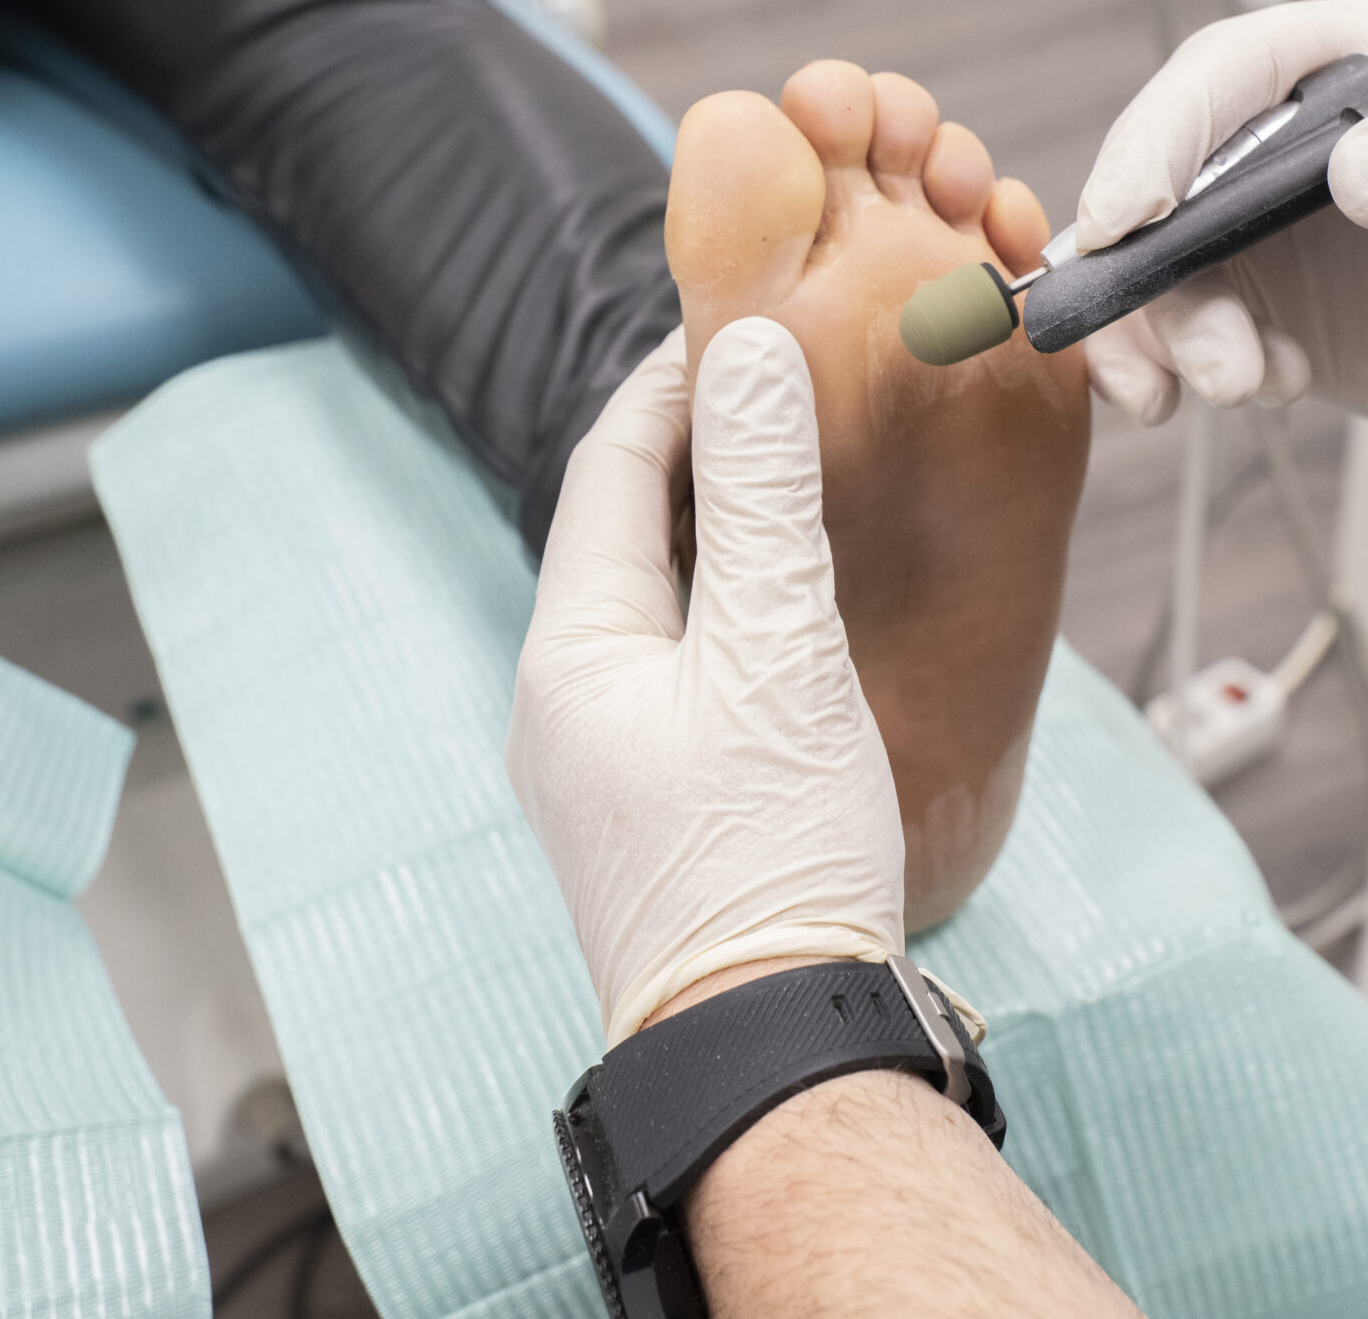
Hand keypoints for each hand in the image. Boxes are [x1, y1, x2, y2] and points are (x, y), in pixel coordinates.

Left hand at [504, 320, 905, 1042]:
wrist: (773, 1048)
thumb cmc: (771, 859)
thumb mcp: (777, 654)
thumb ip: (761, 498)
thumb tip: (748, 352)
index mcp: (569, 651)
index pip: (606, 467)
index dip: (672, 381)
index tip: (744, 319)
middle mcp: (564, 702)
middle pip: (623, 530)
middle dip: (697, 449)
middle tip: (787, 383)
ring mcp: (603, 762)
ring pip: (657, 601)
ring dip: (718, 528)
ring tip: (802, 474)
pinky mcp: (654, 808)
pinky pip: (683, 667)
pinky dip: (732, 607)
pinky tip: (799, 606)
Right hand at [1077, 0, 1367, 448]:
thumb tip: (1361, 172)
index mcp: (1355, 64)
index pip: (1225, 73)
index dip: (1162, 136)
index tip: (1137, 217)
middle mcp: (1288, 136)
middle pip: (1162, 172)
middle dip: (1150, 265)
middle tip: (1194, 352)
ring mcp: (1263, 223)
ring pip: (1154, 263)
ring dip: (1168, 333)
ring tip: (1244, 386)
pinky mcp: (1259, 301)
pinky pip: (1171, 325)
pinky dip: (1171, 366)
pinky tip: (1254, 391)